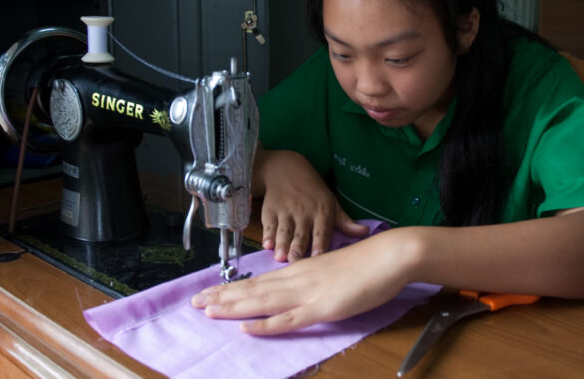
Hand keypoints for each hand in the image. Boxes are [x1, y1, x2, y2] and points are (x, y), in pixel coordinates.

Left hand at [191, 228, 417, 334]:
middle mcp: (298, 278)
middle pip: (253, 290)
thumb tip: (297, 286)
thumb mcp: (332, 267)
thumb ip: (313, 277)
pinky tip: (248, 328)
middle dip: (222, 297)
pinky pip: (290, 319)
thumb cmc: (365, 262)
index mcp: (300, 270)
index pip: (259, 281)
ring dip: (234, 307)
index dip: (232, 288)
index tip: (208, 292)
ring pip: (263, 301)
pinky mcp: (323, 307)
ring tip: (207, 311)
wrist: (389, 255)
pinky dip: (267, 324)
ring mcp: (309, 293)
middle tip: (194, 303)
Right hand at [254, 148, 367, 261]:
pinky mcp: (270, 210)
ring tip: (279, 257)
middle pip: (301, 234)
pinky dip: (268, 234)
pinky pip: (269, 224)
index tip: (319, 257)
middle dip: (298, 248)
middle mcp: (304, 212)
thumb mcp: (331, 203)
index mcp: (321, 212)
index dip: (320, 244)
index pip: (322, 231)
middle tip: (295, 262)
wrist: (287, 169)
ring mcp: (286, 211)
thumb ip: (345, 222)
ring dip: (282, 244)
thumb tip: (365, 232)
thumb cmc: (314, 191)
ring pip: (284, 231)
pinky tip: (267, 244)